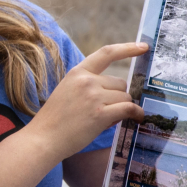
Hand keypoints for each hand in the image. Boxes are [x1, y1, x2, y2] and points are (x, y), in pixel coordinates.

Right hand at [28, 43, 147, 160]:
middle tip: (106, 111)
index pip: (106, 53)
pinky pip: (128, 108)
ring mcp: (94, 97)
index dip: (127, 48)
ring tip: (106, 120)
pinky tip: (138, 118)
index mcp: (77, 72)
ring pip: (125, 97)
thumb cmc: (55, 120)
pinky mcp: (100, 114)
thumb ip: (89, 86)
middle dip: (118, 97)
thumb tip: (118, 93)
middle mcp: (86, 81)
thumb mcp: (67, 92)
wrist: (42, 139)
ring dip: (122, 108)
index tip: (143, 46)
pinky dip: (136, 113)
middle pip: (120, 83)